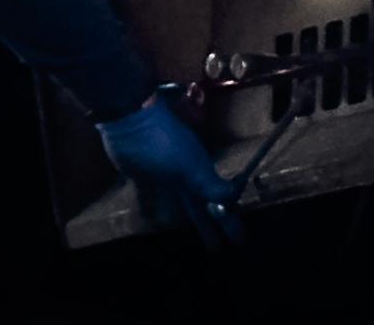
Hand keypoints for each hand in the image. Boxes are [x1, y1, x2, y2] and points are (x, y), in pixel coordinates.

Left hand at [96, 94, 240, 247]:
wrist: (132, 122)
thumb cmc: (163, 146)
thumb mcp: (189, 168)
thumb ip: (210, 184)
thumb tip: (235, 197)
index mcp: (201, 176)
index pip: (220, 206)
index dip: (230, 223)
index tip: (241, 242)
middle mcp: (186, 177)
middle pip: (201, 207)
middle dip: (209, 227)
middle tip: (217, 251)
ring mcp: (165, 176)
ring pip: (181, 201)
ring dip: (187, 216)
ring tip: (189, 236)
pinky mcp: (144, 175)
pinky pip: (151, 196)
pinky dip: (154, 207)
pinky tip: (151, 218)